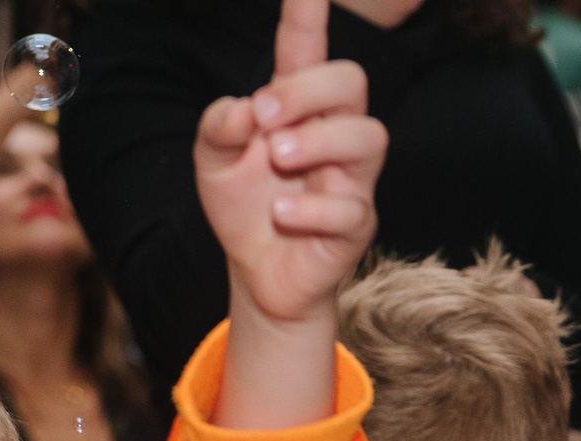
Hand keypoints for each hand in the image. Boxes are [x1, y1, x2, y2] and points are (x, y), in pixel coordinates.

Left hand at [195, 0, 387, 327]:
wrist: (258, 274)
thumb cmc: (244, 207)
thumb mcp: (212, 159)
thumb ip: (219, 125)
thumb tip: (247, 109)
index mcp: (297, 108)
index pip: (307, 50)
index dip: (308, 14)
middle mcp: (332, 135)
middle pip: (351, 82)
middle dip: (308, 89)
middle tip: (265, 118)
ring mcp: (351, 179)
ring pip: (368, 137)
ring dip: (318, 141)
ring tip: (278, 157)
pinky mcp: (357, 225)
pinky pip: (351, 207)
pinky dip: (311, 207)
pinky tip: (281, 212)